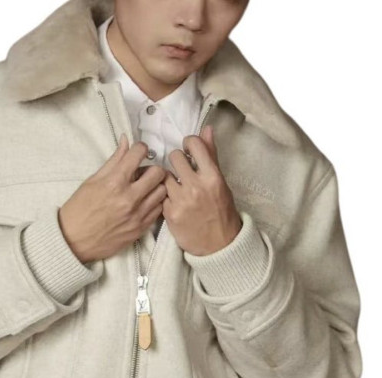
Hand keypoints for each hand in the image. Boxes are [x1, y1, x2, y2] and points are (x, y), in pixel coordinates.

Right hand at [59, 134, 166, 262]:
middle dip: (152, 168)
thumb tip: (125, 141)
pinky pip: (159, 210)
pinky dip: (154, 203)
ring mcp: (137, 215)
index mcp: (114, 182)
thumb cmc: (79, 209)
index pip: (139, 153)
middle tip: (143, 173)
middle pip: (158, 172)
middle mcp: (129, 198)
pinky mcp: (141, 228)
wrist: (73, 241)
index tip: (138, 152)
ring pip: (162, 191)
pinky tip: (144, 203)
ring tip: (145, 188)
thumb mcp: (92, 181)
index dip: (140, 148)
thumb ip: (113, 161)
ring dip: (156, 186)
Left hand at [163, 125, 241, 255]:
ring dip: (168, 178)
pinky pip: (160, 194)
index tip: (188, 151)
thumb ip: (210, 156)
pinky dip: (164, 195)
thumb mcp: (220, 182)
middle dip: (176, 161)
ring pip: (164, 176)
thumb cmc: (221, 211)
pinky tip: (172, 200)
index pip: (193, 145)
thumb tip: (206, 129)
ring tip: (175, 186)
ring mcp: (182, 200)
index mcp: (212, 176)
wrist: (218, 245)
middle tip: (180, 170)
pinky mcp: (170, 213)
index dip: (188, 144)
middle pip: (174, 158)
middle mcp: (196, 186)